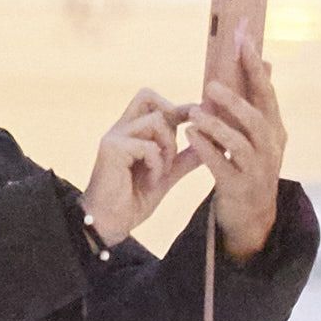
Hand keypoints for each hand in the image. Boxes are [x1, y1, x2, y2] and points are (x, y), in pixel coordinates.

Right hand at [79, 89, 194, 246]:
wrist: (109, 224)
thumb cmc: (132, 201)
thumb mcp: (165, 176)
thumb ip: (184, 159)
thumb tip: (211, 143)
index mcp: (130, 132)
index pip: (153, 102)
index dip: (179, 106)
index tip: (200, 116)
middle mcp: (120, 129)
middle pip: (147, 95)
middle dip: (171, 115)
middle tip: (178, 144)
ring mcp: (114, 137)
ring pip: (155, 121)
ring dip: (169, 146)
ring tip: (163, 170)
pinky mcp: (112, 149)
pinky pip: (148, 146)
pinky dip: (157, 164)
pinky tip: (152, 181)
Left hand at [188, 36, 290, 259]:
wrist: (251, 214)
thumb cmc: (249, 165)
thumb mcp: (256, 134)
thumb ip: (256, 101)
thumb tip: (265, 61)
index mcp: (275, 129)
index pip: (266, 93)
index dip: (255, 67)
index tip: (242, 41)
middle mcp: (271, 147)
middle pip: (256, 118)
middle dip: (235, 98)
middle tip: (211, 83)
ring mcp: (257, 169)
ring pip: (238, 143)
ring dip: (216, 125)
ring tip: (195, 112)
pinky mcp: (239, 187)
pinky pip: (221, 166)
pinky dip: (206, 149)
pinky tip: (190, 135)